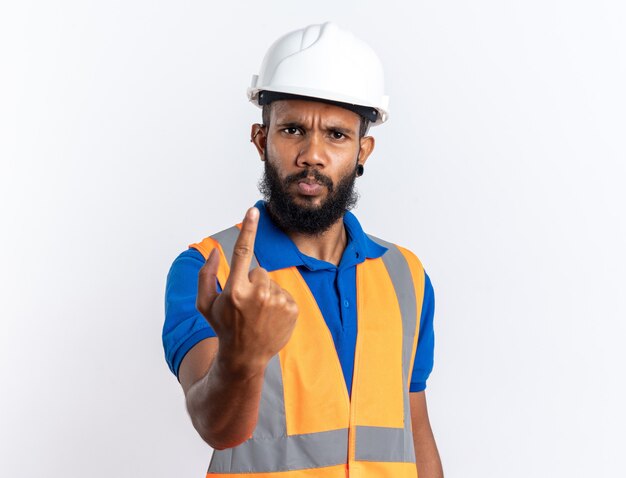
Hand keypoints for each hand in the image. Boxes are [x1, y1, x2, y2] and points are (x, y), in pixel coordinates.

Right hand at [196, 207, 298, 373]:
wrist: (245, 356)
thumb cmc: (223, 327)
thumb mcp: (205, 304)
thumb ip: (205, 275)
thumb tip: (213, 251)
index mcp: (234, 291)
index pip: (242, 252)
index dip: (248, 229)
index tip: (253, 211)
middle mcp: (257, 294)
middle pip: (259, 271)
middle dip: (252, 282)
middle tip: (246, 305)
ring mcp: (277, 302)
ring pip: (272, 282)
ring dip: (266, 293)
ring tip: (258, 314)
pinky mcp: (291, 309)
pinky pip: (284, 294)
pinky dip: (278, 303)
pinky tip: (270, 319)